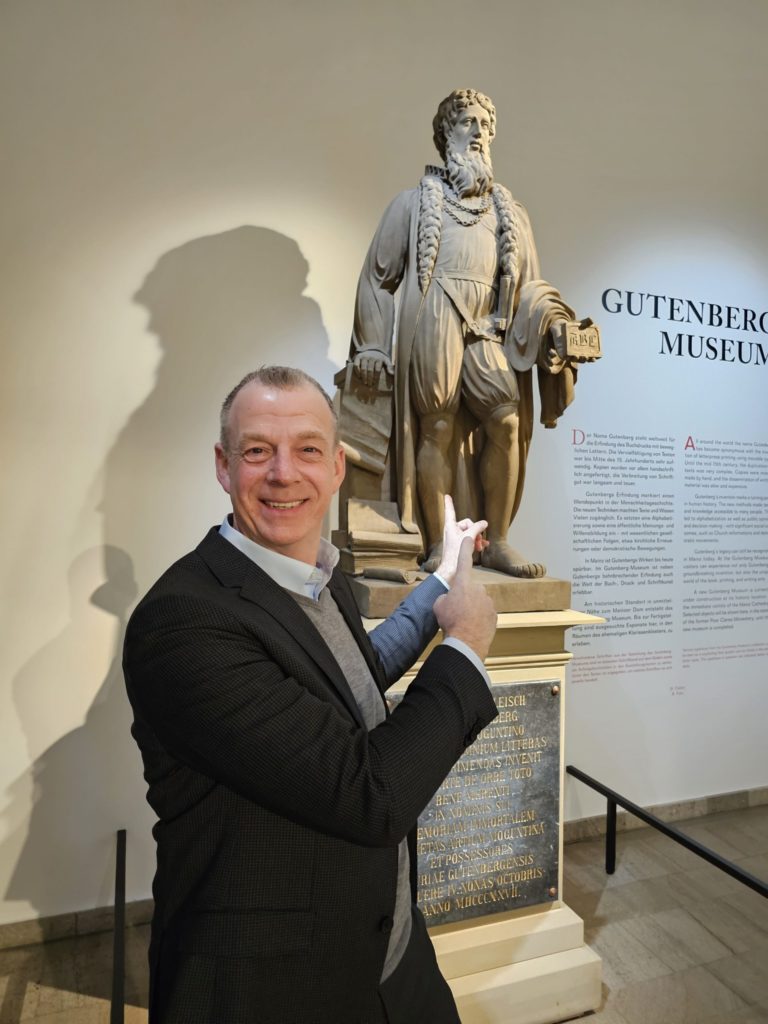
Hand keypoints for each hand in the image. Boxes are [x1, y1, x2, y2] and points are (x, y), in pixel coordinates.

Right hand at [352, 349, 393, 387]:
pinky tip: (359, 376)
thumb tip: (393, 374)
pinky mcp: (358, 357)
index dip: (376, 377)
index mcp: (379, 359)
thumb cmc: (379, 358)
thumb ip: (389, 367)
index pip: (377, 369)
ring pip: (363, 368)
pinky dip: (357, 371)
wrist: (371, 349)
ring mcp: (364, 357)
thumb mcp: (386, 360)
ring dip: (364, 376)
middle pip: (370, 370)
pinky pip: (356, 365)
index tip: (374, 383)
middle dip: (370, 378)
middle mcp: (371, 357)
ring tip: (364, 382)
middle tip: (369, 385)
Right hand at [434, 535, 496, 661]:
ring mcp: (488, 601)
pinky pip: (484, 612)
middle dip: (464, 597)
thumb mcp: (439, 605)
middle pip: (470, 588)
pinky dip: (479, 618)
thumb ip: (446, 596)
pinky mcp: (494, 613)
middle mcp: (478, 588)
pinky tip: (472, 627)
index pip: (464, 560)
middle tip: (456, 612)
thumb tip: (450, 598)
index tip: (467, 538)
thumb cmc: (450, 620)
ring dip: (472, 609)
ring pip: (478, 601)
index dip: (465, 548)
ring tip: (464, 622)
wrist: (466, 641)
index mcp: (463, 583)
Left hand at [435, 495, 487, 583]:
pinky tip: (483, 546)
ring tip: (481, 545)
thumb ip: (477, 528)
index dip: (449, 503)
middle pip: (467, 524)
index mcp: (450, 526)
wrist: (452, 571)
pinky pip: (470, 540)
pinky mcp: (459, 547)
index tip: (446, 496)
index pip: (450, 511)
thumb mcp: (469, 538)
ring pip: (470, 533)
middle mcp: (452, 531)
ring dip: (477, 538)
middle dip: (475, 530)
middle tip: (479, 540)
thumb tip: (484, 523)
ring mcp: (456, 539)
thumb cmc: (456, 554)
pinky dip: (476, 542)